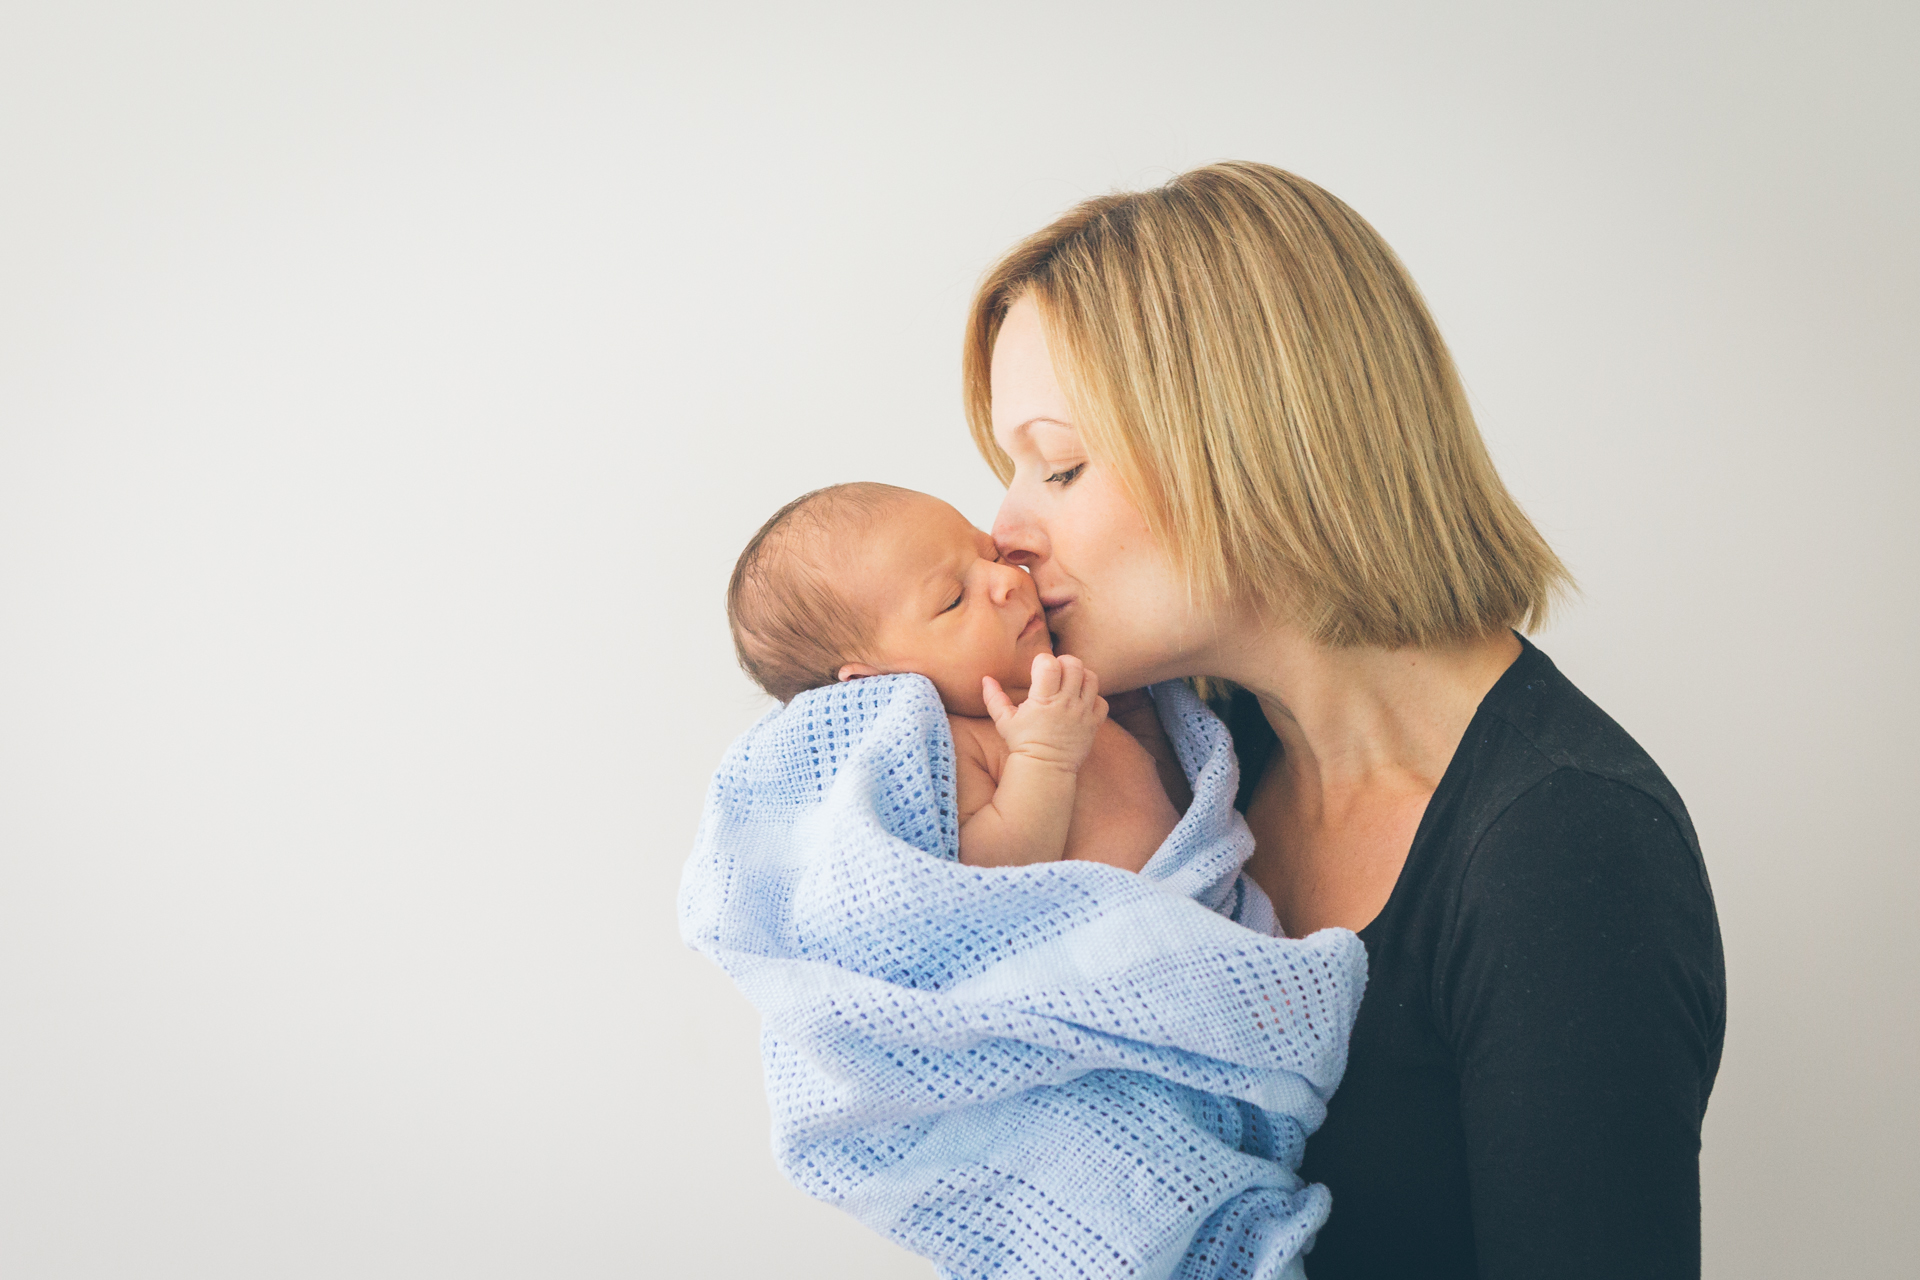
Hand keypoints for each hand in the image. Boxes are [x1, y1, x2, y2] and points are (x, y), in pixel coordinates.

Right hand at [981, 653, 1106, 772]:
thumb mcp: (1004, 721)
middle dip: (1064, 663)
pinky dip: (1093, 698)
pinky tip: (1081, 702)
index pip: (1049, 664)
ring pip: (1091, 678)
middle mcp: (1066, 703)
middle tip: (1055, 673)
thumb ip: (994, 698)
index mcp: (1043, 700)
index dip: (1043, 661)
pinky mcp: (1093, 724)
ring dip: (1080, 676)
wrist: (1044, 768)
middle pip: (1074, 665)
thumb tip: (986, 678)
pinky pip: (1102, 701)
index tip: (1037, 670)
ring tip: (1069, 684)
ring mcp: (1082, 713)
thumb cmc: (1022, 743)